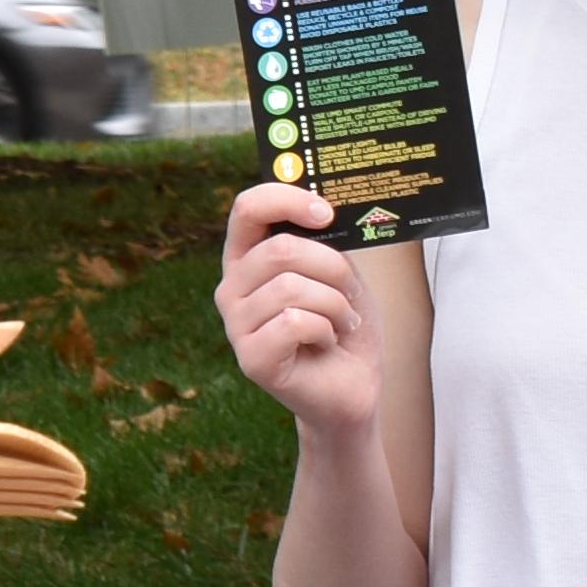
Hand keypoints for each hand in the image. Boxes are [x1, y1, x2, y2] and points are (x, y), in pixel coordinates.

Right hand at [214, 180, 382, 446]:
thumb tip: (326, 207)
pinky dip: (326, 330)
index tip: (326, 213)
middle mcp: (232, 287)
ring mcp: (236, 324)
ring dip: (336, 305)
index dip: (286, 199)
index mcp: (249, 258)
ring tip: (341, 323)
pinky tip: (326, 343)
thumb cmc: (344, 327)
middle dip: (333, 268)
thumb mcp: (340, 273)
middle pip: (280, 250)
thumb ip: (325, 243)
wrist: (354, 387)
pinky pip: (294, 323)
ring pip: (291, 288)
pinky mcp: (251, 358)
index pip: (248, 209)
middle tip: (349, 293)